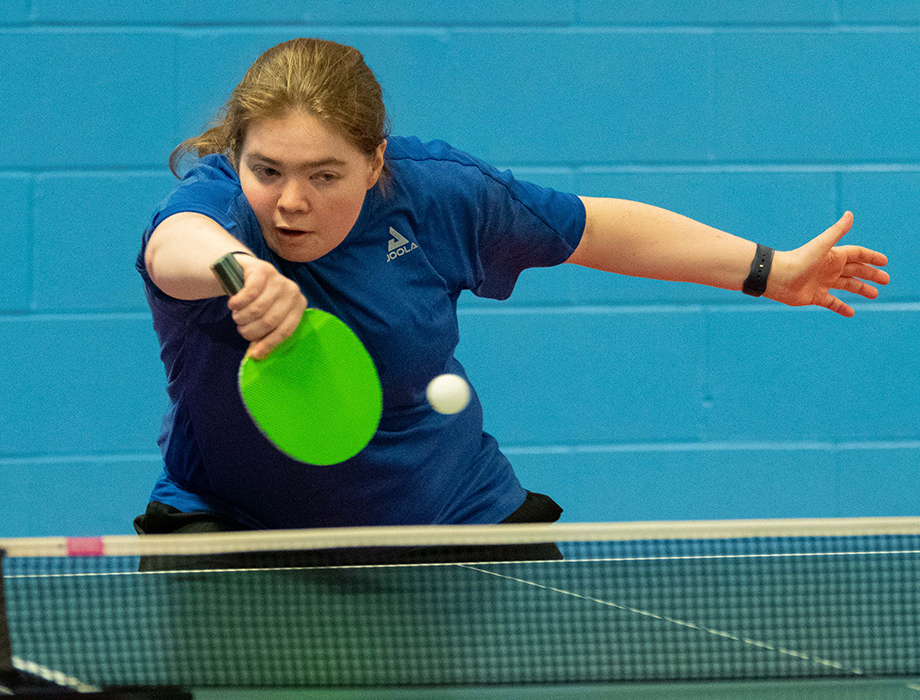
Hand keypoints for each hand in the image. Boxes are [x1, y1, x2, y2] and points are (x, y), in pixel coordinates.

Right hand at [226, 256, 306, 359]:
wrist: (246, 271)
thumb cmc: (259, 298)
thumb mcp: (266, 315)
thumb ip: (265, 333)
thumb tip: (256, 355)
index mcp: (298, 306)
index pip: (285, 330)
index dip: (268, 344)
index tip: (254, 354)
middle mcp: (292, 291)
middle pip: (269, 321)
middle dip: (250, 330)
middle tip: (241, 328)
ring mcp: (278, 279)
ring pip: (257, 309)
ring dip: (241, 317)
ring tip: (237, 315)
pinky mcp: (263, 270)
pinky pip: (249, 294)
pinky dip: (237, 303)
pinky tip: (233, 304)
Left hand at [766, 212, 889, 316]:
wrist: (776, 278)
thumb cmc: (798, 260)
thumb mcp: (821, 246)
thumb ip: (836, 231)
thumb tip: (850, 214)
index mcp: (833, 256)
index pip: (857, 254)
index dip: (871, 257)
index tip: (885, 261)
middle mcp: (829, 269)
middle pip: (855, 271)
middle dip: (871, 274)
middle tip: (887, 280)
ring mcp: (822, 283)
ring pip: (847, 286)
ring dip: (861, 290)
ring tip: (875, 295)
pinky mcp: (815, 296)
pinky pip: (832, 303)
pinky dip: (841, 307)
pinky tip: (851, 312)